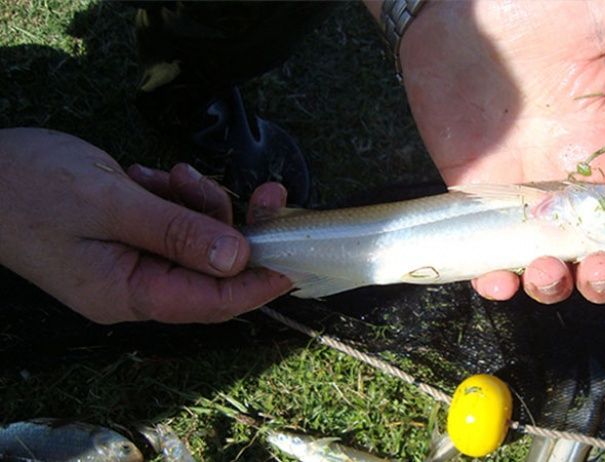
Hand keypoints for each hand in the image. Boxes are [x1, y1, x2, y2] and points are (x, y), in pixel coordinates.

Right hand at [0, 128, 289, 323]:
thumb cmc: (30, 187)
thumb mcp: (111, 205)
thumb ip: (177, 232)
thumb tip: (238, 260)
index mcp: (128, 294)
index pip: (212, 302)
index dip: (259, 283)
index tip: (297, 258)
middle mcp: (133, 287)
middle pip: (211, 269)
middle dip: (233, 226)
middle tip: (260, 189)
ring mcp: (130, 263)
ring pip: (195, 239)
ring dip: (197, 202)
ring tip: (167, 175)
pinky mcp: (128, 237)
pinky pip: (171, 222)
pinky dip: (173, 196)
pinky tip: (147, 176)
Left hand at [397, 0, 604, 306]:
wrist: (460, 7)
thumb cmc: (538, 9)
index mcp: (604, 150)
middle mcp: (564, 182)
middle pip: (593, 253)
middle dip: (602, 279)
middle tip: (600, 271)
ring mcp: (518, 192)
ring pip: (541, 259)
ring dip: (550, 283)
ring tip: (547, 272)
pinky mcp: (473, 191)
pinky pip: (485, 248)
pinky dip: (491, 275)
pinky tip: (496, 281)